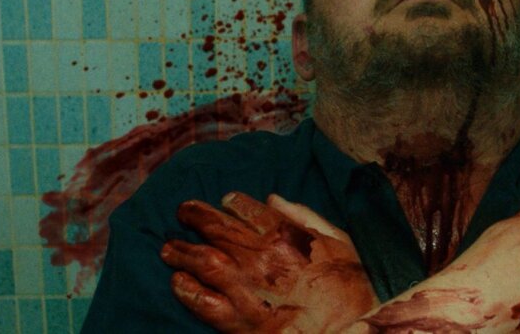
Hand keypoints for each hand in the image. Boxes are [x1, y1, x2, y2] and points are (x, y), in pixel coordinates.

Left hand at [160, 192, 377, 332]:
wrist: (350, 328)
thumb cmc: (350, 284)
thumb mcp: (338, 239)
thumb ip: (304, 215)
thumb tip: (272, 198)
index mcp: (284, 234)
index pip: (246, 209)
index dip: (230, 202)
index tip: (222, 201)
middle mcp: (260, 257)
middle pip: (216, 229)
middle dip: (194, 217)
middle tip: (182, 213)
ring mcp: (246, 288)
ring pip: (202, 261)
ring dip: (182, 251)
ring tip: (169, 248)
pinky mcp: (240, 321)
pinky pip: (203, 302)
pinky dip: (186, 290)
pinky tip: (177, 282)